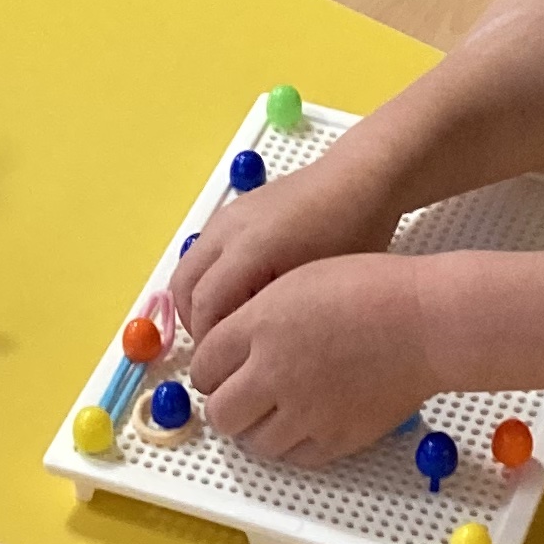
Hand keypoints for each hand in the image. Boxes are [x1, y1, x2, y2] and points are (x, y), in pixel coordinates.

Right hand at [173, 147, 407, 354]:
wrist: (360, 178)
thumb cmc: (354, 232)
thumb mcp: (321, 285)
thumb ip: (277, 315)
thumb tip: (247, 346)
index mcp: (250, 248)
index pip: (205, 305)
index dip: (210, 342)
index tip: (229, 365)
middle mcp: (228, 229)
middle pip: (183, 286)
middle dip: (194, 324)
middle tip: (221, 350)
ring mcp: (227, 216)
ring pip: (187, 267)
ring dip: (197, 301)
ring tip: (230, 325)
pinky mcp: (232, 211)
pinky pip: (202, 253)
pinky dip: (207, 280)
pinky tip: (241, 295)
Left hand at [187, 252, 439, 467]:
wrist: (427, 321)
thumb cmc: (370, 286)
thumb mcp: (298, 280)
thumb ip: (254, 316)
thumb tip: (229, 346)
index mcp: (259, 325)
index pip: (204, 365)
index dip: (208, 370)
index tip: (218, 370)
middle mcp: (274, 372)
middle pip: (220, 411)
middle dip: (224, 404)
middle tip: (238, 395)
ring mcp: (305, 410)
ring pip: (254, 441)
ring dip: (254, 428)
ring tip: (270, 411)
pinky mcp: (337, 437)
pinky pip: (295, 456)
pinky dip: (290, 444)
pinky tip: (300, 424)